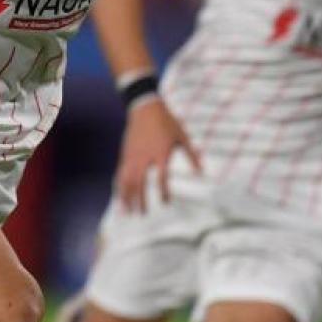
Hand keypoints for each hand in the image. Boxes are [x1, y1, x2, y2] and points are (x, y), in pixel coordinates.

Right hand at [115, 97, 200, 212]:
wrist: (145, 107)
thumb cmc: (166, 121)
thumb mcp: (182, 136)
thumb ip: (192, 155)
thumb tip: (202, 172)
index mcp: (160, 152)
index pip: (161, 177)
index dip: (163, 191)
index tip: (165, 203)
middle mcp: (144, 156)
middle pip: (140, 182)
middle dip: (140, 200)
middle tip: (143, 214)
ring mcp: (132, 155)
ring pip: (127, 180)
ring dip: (127, 196)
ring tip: (127, 211)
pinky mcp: (125, 153)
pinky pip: (121, 173)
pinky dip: (119, 186)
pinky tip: (120, 196)